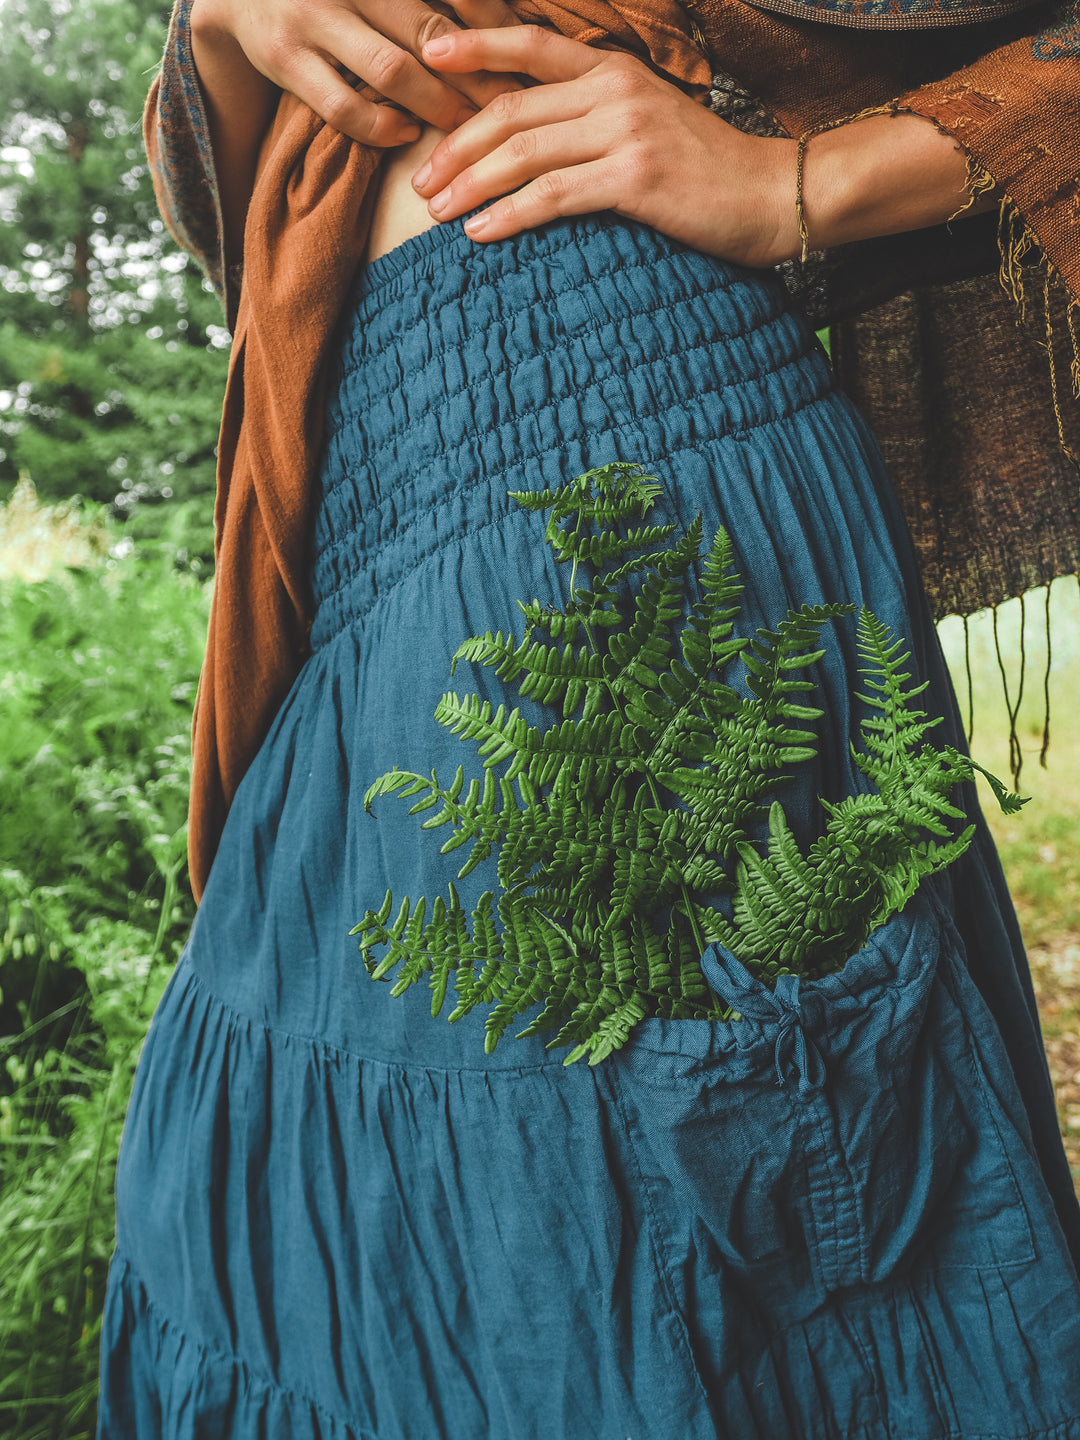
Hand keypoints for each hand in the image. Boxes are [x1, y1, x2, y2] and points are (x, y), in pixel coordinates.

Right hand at [191, 0, 524, 146]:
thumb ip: (422, 5)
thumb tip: (501, 30)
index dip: (490, 25)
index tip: (523, 58)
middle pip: (428, 31)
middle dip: (474, 75)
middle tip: (509, 105)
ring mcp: (310, 17)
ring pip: (389, 70)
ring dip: (435, 105)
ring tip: (465, 126)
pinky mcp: (284, 58)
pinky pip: (343, 107)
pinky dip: (382, 127)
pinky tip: (408, 131)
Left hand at [411, 26, 799, 267]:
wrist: (772, 195)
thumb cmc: (706, 172)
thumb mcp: (649, 125)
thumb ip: (595, 121)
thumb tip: (534, 144)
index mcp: (615, 70)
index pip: (531, 47)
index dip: (475, 48)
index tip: (429, 55)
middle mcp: (616, 90)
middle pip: (511, 110)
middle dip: (456, 147)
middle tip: (421, 183)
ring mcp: (626, 130)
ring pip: (523, 153)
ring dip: (471, 185)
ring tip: (437, 214)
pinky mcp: (633, 176)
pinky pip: (552, 195)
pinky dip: (508, 215)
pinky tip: (480, 233)